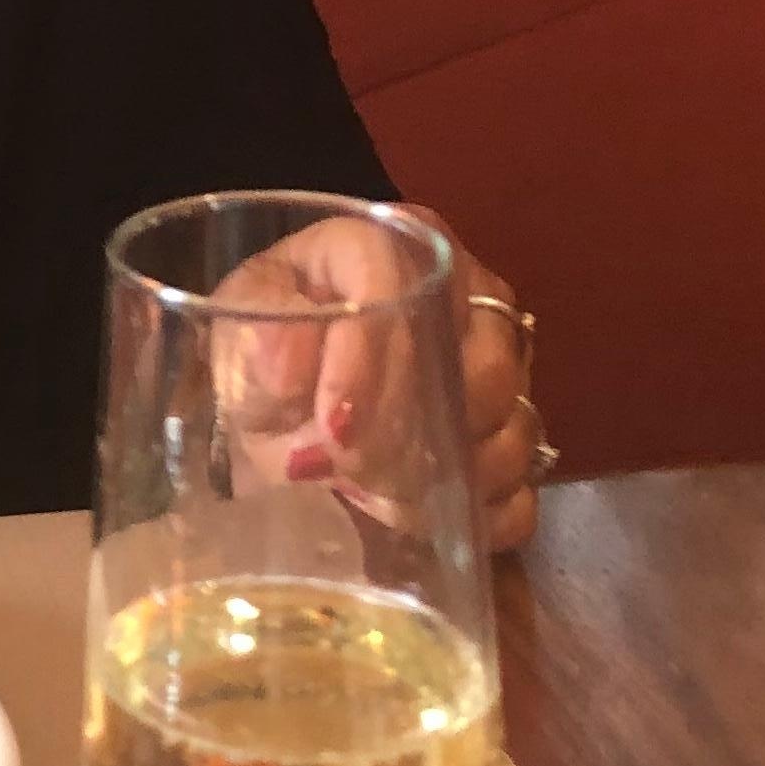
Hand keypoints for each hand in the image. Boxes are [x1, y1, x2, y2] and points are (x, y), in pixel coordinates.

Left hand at [210, 212, 542, 555]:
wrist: (279, 405)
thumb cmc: (262, 342)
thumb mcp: (240, 326)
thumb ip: (258, 339)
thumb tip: (288, 368)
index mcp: (391, 244)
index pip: (401, 284)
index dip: (371, 359)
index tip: (335, 427)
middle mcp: (466, 293)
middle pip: (487, 365)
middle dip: (419, 431)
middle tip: (355, 470)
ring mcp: (502, 366)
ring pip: (514, 429)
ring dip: (448, 479)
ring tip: (377, 498)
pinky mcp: (510, 437)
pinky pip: (524, 491)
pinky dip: (478, 517)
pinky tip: (422, 521)